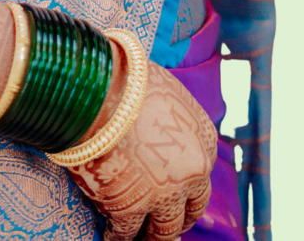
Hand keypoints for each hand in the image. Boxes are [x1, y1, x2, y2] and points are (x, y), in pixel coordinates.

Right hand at [67, 61, 216, 239]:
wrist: (98, 85)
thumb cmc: (126, 78)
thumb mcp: (165, 94)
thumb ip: (171, 121)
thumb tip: (159, 129)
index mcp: (205, 142)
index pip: (201, 178)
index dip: (185, 191)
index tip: (173, 197)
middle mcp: (192, 173)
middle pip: (189, 211)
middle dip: (175, 221)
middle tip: (161, 227)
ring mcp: (163, 194)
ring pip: (162, 231)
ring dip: (149, 237)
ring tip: (138, 239)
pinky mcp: (129, 208)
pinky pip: (124, 233)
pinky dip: (117, 237)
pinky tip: (110, 236)